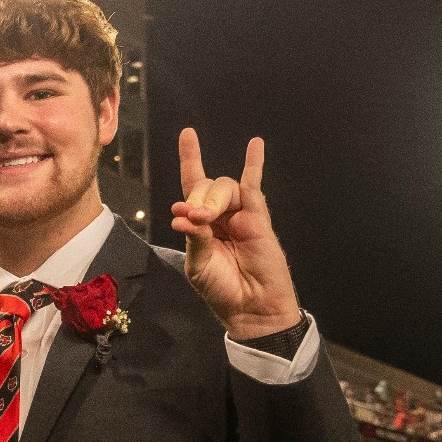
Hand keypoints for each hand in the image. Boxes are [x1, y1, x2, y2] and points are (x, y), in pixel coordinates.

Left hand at [170, 128, 302, 338]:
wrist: (251, 307)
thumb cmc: (222, 290)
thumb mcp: (198, 266)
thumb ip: (194, 238)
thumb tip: (182, 215)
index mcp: (200, 226)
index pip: (192, 187)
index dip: (190, 160)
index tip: (188, 134)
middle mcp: (220, 216)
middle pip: (205, 187)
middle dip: (197, 199)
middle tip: (196, 220)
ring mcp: (240, 215)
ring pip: (224, 187)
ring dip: (212, 198)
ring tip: (208, 218)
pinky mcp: (258, 217)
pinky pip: (254, 185)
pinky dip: (254, 164)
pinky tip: (255, 144)